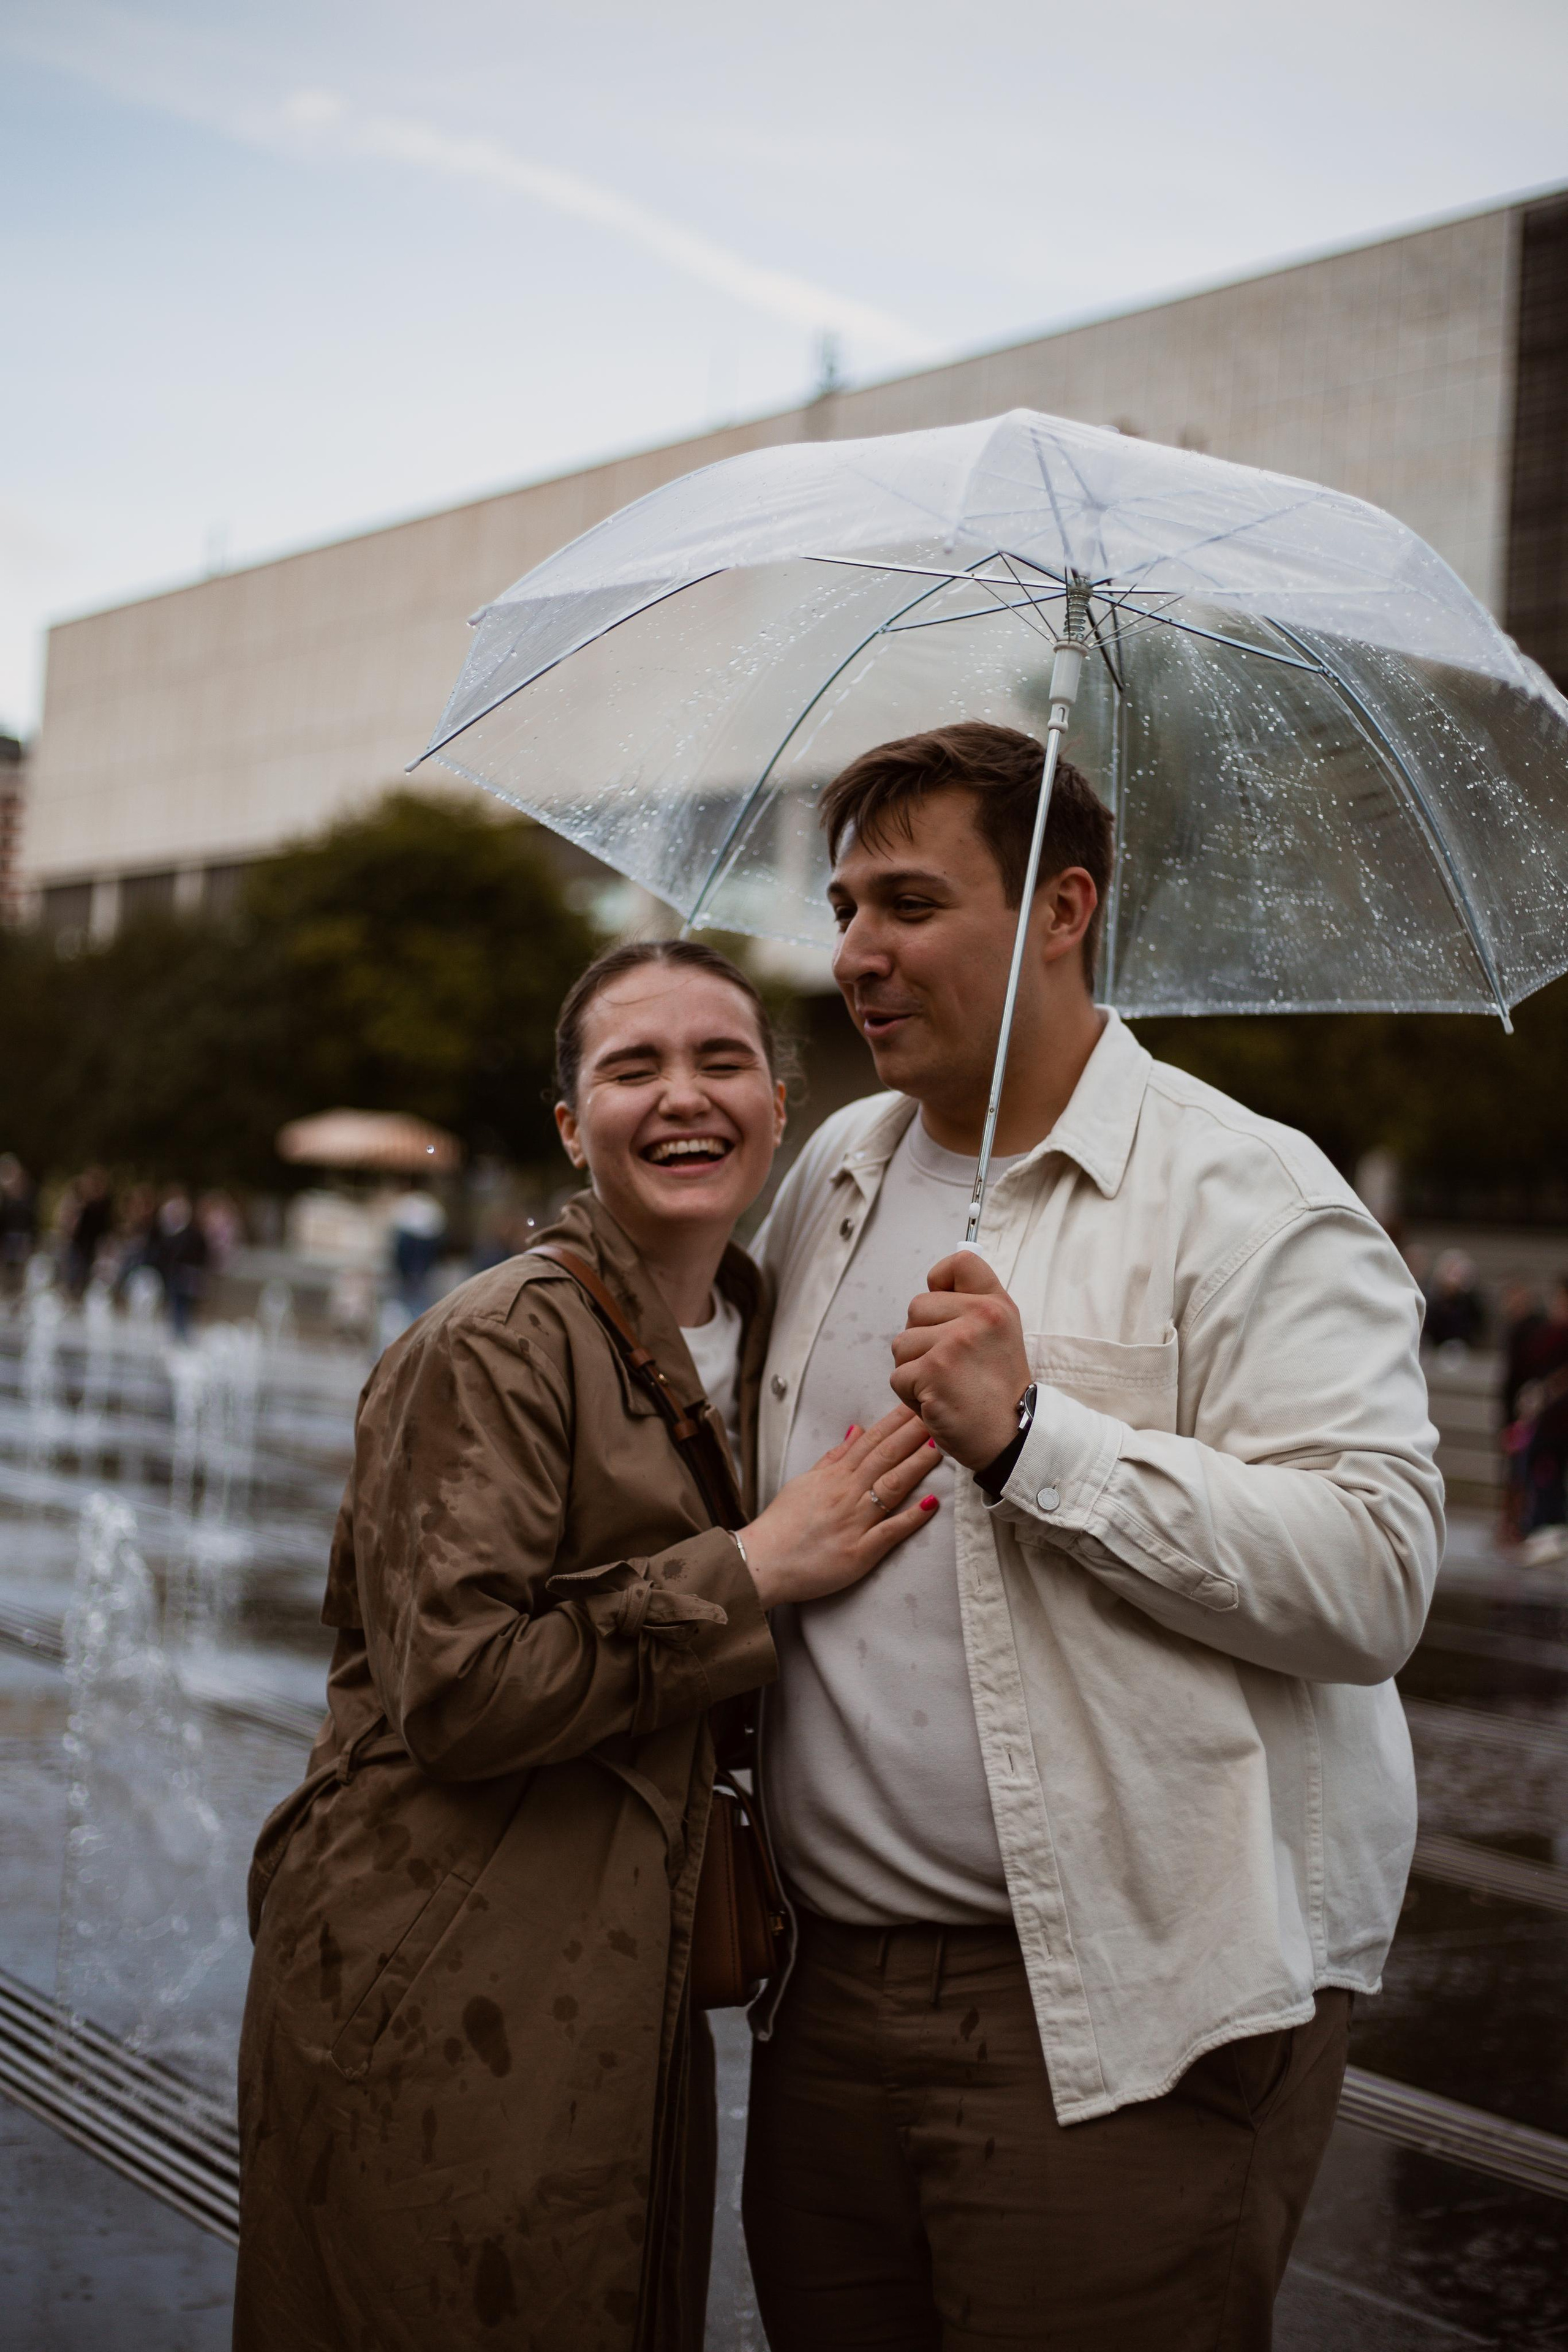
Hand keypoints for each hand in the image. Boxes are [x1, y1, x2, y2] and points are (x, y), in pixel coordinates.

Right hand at [739, 1407, 938, 1607]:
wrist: (761, 1563)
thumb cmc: (782, 1525)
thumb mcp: (805, 1482)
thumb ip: (834, 1458)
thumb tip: (856, 1430)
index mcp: (834, 1478)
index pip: (870, 1442)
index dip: (895, 1422)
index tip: (917, 1404)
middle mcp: (846, 1495)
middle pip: (884, 1458)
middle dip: (912, 1435)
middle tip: (937, 1413)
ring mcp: (854, 1523)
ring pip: (890, 1488)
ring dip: (916, 1466)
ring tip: (939, 1448)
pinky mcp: (859, 1553)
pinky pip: (889, 1532)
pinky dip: (911, 1518)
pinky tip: (931, 1504)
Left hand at [888, 1249, 1031, 1470]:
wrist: (1010, 1439)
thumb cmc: (998, 1391)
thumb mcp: (1000, 1336)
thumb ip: (972, 1306)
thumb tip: (935, 1283)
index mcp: (997, 1305)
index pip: (960, 1262)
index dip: (941, 1281)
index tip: (945, 1307)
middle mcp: (979, 1317)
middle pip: (917, 1306)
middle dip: (922, 1339)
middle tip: (952, 1367)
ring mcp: (955, 1343)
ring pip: (902, 1342)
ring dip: (914, 1369)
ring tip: (946, 1386)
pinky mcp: (933, 1372)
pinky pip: (898, 1375)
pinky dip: (910, 1395)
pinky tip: (938, 1403)